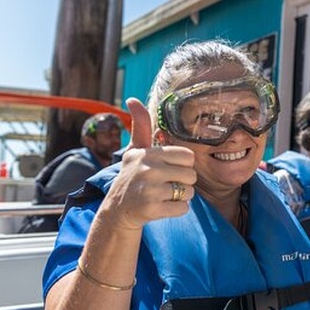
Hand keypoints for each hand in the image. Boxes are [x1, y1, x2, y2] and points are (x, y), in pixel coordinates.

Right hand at [102, 98, 196, 230]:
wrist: (118, 210)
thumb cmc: (133, 176)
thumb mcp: (135, 151)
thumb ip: (140, 126)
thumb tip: (133, 99)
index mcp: (148, 153)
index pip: (188, 156)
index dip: (182, 165)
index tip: (168, 168)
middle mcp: (147, 169)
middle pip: (191, 175)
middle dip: (183, 182)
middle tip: (165, 184)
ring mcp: (149, 189)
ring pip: (189, 192)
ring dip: (181, 196)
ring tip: (163, 194)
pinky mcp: (151, 208)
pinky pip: (183, 208)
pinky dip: (176, 210)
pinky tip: (161, 207)